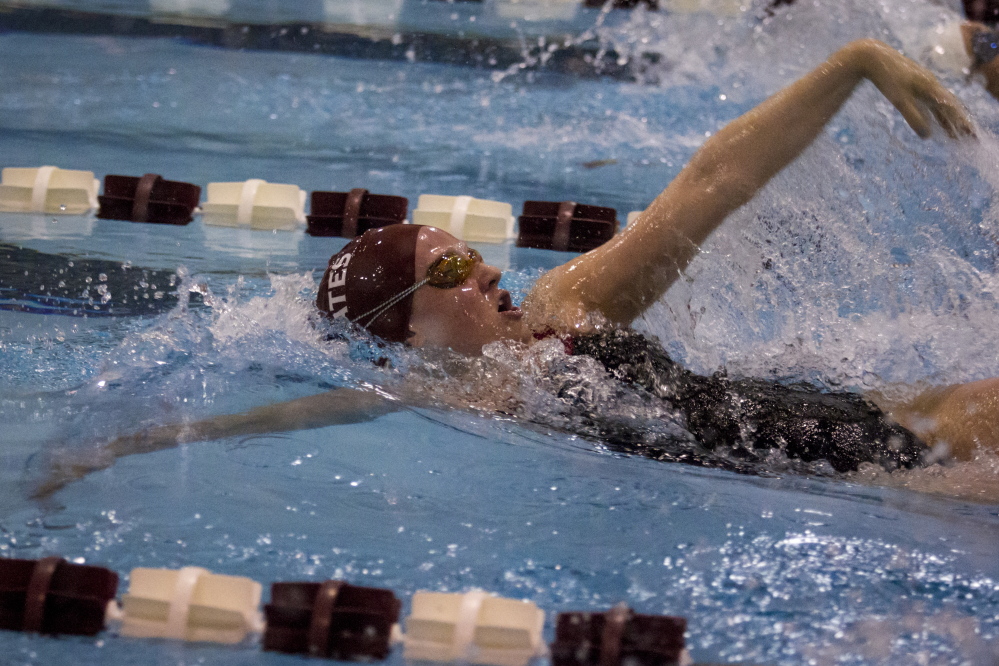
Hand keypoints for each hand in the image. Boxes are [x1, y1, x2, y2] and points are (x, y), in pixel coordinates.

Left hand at [846, 38, 974, 138]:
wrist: (874, 57)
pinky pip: (930, 99)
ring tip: (952, 132)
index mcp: (931, 87)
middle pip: (949, 105)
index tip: (971, 133)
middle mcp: (931, 83)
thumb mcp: (900, 101)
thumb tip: (927, 136)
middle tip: (968, 136)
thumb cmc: (887, 79)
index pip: (952, 107)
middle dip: (958, 121)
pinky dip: (935, 110)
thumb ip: (914, 117)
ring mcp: (923, 82)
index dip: (962, 121)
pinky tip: (932, 118)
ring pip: (939, 102)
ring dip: (947, 117)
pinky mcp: (914, 82)